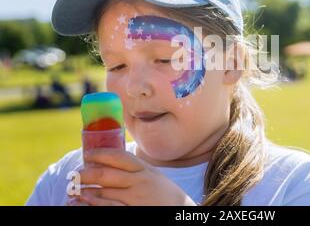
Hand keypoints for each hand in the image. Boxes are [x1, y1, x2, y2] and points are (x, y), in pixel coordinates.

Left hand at [71, 148, 196, 205]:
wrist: (180, 211)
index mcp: (145, 170)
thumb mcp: (154, 176)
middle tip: (75, 174)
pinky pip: (109, 208)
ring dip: (85, 191)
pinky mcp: (133, 212)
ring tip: (74, 190)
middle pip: (106, 174)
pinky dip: (94, 204)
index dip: (100, 154)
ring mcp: (136, 199)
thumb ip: (136, 169)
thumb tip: (111, 160)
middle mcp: (140, 183)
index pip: (119, 157)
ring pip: (104, 192)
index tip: (87, 154)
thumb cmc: (165, 194)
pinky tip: (85, 202)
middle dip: (86, 173)